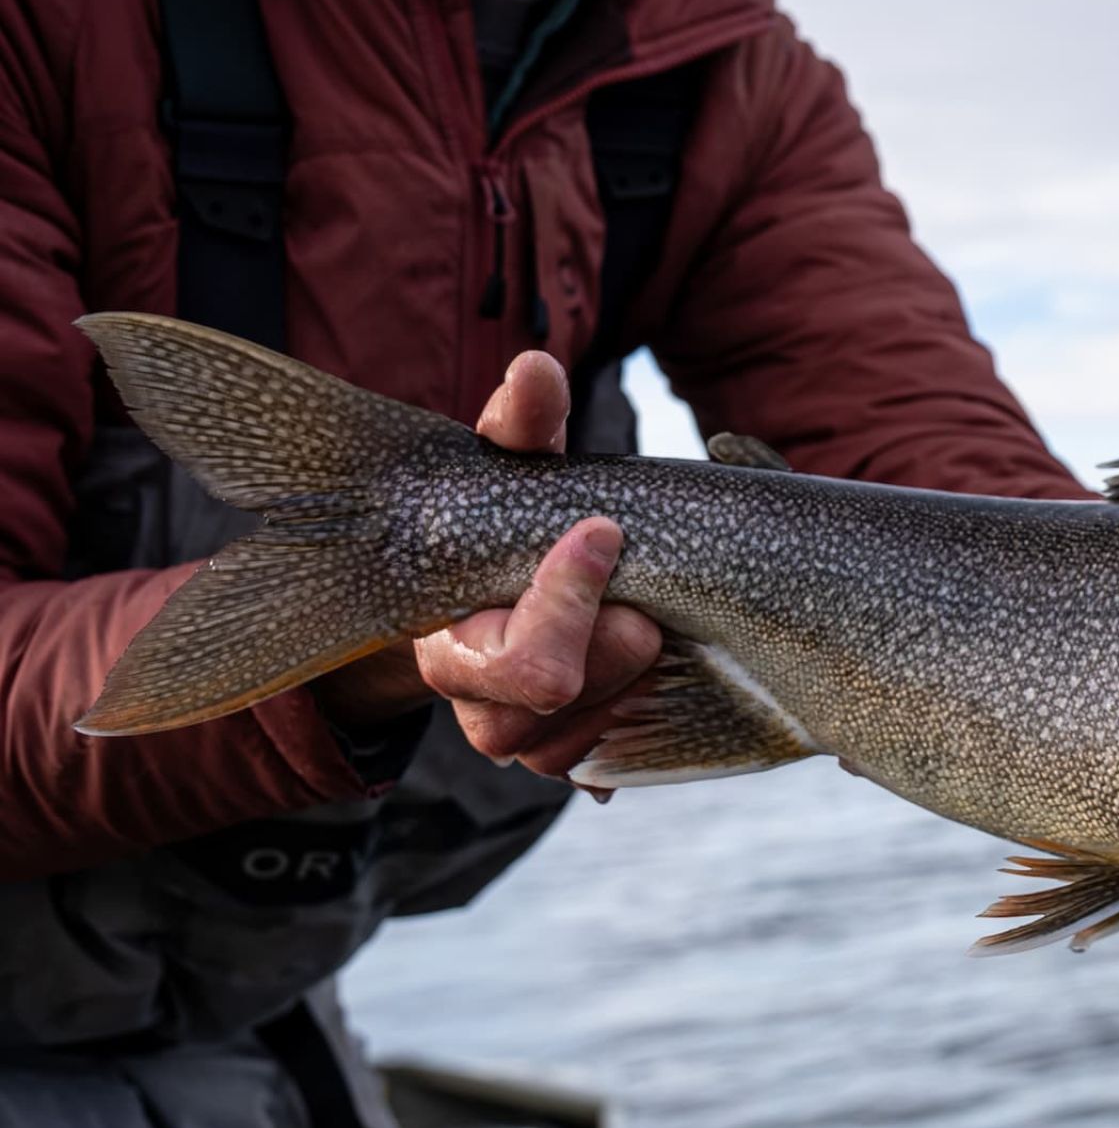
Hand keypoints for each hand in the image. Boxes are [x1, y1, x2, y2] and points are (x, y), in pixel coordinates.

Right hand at [308, 352, 661, 780]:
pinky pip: (617, 755)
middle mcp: (478, 706)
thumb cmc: (514, 519)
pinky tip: (660, 664)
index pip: (530, 661)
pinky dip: (648, 708)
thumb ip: (524, 424)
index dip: (571, 598)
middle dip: (622, 636)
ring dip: (638, 674)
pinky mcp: (572, 758)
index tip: (602, 532)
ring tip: (647, 619)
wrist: (500, 583)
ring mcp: (527, 741)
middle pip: (572, 697)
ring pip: (600, 733)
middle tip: (643, 591)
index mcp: (448, 643)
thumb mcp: (518, 467)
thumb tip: (536, 370)